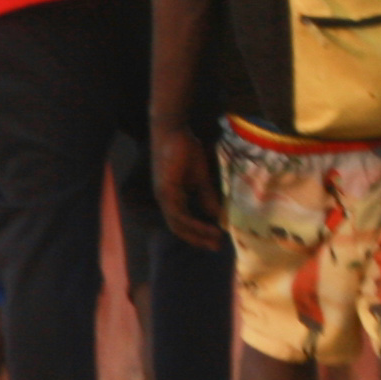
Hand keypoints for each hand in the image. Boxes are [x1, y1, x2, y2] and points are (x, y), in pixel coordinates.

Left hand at [154, 123, 227, 249]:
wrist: (174, 131)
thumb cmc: (185, 150)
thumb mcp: (201, 178)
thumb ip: (207, 197)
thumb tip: (217, 215)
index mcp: (172, 197)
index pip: (181, 222)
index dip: (197, 233)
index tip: (216, 241)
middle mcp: (165, 199)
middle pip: (177, 227)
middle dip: (197, 239)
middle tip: (216, 247)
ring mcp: (163, 194)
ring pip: (177, 223)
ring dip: (197, 233)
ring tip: (215, 239)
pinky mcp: (165, 189)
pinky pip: (177, 212)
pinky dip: (192, 222)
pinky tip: (208, 226)